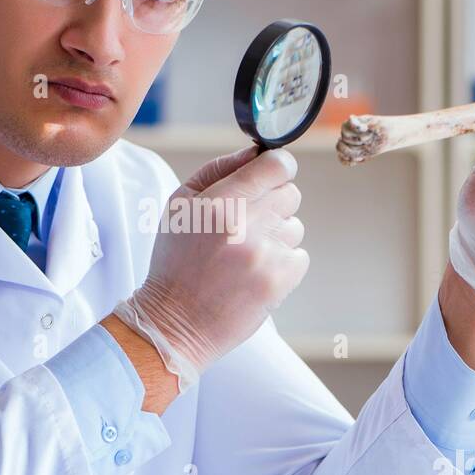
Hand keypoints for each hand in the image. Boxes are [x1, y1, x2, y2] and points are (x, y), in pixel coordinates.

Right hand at [112, 145, 308, 389]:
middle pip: (290, 193)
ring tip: (244, 254)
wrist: (176, 322)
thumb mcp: (181, 205)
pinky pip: (299, 255)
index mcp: (221, 202)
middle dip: (272, 203)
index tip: (270, 174)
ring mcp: (267, 254)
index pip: (277, 165)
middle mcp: (247, 225)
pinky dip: (281, 262)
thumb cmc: (176, 261)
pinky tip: (253, 273)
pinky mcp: (281, 280)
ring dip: (276, 235)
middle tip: (247, 223)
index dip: (276, 166)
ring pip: (295, 226)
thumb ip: (220, 170)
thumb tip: (256, 152)